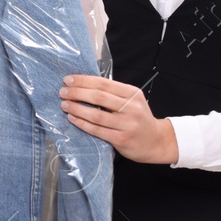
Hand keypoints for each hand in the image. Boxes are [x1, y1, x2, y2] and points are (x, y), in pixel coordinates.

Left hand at [59, 74, 178, 164]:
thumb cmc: (139, 118)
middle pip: (99, 97)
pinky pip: (97, 130)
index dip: (84, 81)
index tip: (69, 79)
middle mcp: (131, 108)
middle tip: (63, 92)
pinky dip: (82, 123)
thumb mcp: (132, 100)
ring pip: (96, 115)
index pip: (104, 84)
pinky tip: (72, 118)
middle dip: (77, 93)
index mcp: (132, 94)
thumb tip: (84, 85)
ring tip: (64, 104)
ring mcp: (127, 124)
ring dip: (77, 109)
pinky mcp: (121, 139)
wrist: (156, 141)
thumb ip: (114, 93)